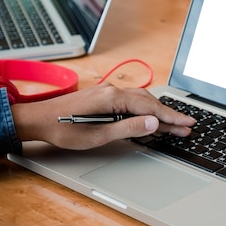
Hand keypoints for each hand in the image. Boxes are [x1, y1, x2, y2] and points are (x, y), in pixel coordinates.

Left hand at [11, 83, 194, 149]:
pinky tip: (150, 114)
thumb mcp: (96, 135)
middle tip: (187, 126)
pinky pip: (131, 99)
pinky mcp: (103, 95)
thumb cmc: (63, 129)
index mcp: (112, 98)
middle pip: (149, 101)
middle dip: (169, 114)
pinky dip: (146, 107)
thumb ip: (127, 128)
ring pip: (141, 98)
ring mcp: (108, 91)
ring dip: (158, 111)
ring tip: (174, 123)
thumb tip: (152, 122)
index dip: (171, 116)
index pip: (150, 107)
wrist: (38, 119)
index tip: (187, 123)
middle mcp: (112, 90)